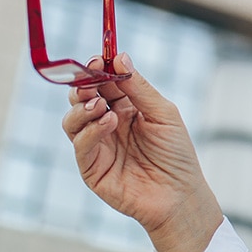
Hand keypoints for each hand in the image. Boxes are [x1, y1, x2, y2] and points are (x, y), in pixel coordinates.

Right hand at [62, 52, 221, 251]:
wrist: (179, 194)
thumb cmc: (176, 154)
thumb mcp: (163, 113)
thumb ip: (139, 87)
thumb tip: (120, 57)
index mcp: (125, 108)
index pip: (103, 82)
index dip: (97, 69)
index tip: (98, 59)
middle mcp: (107, 124)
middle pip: (82, 98)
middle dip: (83, 86)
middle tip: (90, 80)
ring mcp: (97, 146)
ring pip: (72, 120)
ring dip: (82, 108)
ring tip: (100, 106)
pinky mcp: (91, 168)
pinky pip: (80, 144)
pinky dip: (90, 131)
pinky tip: (108, 123)